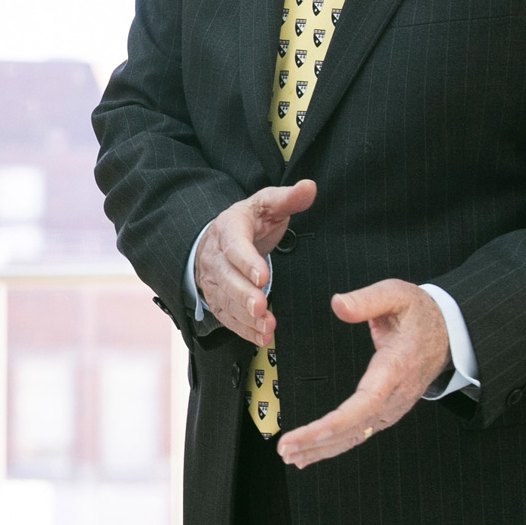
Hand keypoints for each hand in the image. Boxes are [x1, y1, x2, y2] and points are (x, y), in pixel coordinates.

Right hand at [195, 181, 317, 344]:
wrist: (218, 238)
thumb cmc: (250, 221)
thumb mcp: (267, 204)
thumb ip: (288, 198)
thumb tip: (310, 187)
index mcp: (229, 229)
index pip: (235, 246)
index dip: (246, 262)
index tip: (262, 276)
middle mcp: (217, 256)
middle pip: (227, 278)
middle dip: (243, 295)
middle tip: (261, 307)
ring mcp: (215, 281)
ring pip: (226, 301)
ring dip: (245, 317)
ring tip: (266, 327)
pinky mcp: (219, 300)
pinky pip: (228, 317)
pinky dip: (243, 330)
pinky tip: (261, 337)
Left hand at [274, 279, 449, 467]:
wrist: (448, 332)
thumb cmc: (420, 314)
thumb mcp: (397, 294)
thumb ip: (367, 300)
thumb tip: (338, 305)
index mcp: (395, 367)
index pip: (366, 403)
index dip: (337, 422)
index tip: (311, 432)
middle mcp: (394, 395)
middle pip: (355, 428)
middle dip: (318, 441)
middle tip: (285, 449)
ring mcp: (392, 407)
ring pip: (356, 436)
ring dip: (322, 449)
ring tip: (291, 456)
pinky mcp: (386, 411)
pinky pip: (360, 433)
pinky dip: (334, 446)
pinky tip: (312, 453)